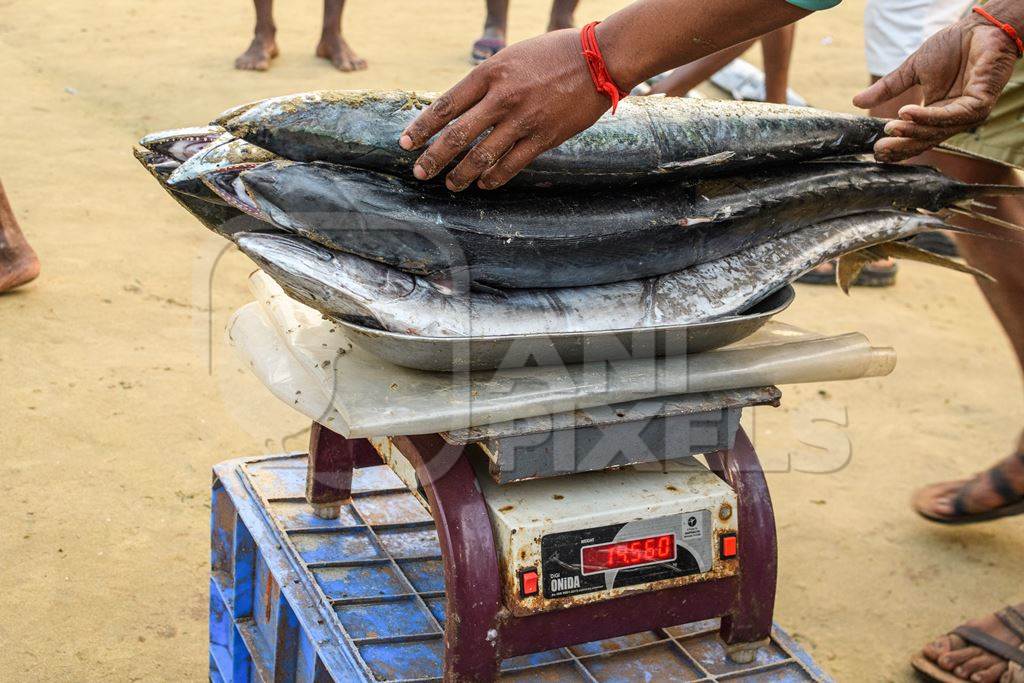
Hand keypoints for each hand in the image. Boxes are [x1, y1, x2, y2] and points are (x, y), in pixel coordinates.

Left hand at [399, 28, 611, 190]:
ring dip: (460, 175)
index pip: (445, 105)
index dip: (422, 128)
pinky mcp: (544, 137)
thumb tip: (462, 109)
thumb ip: (487, 82)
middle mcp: (502, 97)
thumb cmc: (554, 54)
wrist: (599, 59)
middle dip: (433, 158)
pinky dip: (493, 178)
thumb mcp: (512, 57)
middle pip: (457, 135)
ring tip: (450, 185)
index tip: (406, 143)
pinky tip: (483, 184)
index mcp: (490, 73)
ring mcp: (523, 120)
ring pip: (481, 156)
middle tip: (419, 173)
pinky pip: (511, 165)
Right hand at [854, 15, 1018, 161]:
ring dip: (912, 131)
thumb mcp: (912, 71)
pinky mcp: (980, 104)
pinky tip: (908, 112)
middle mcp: (953, 118)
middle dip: (902, 146)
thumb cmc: (952, 47)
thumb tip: (856, 101)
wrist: (979, 28)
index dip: (898, 146)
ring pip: (937, 131)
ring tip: (890, 128)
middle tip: (879, 148)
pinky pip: (951, 116)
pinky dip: (928, 117)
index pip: (917, 138)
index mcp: (937, 114)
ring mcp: (968, 114)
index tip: (876, 150)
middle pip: (925, 140)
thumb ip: (888, 88)